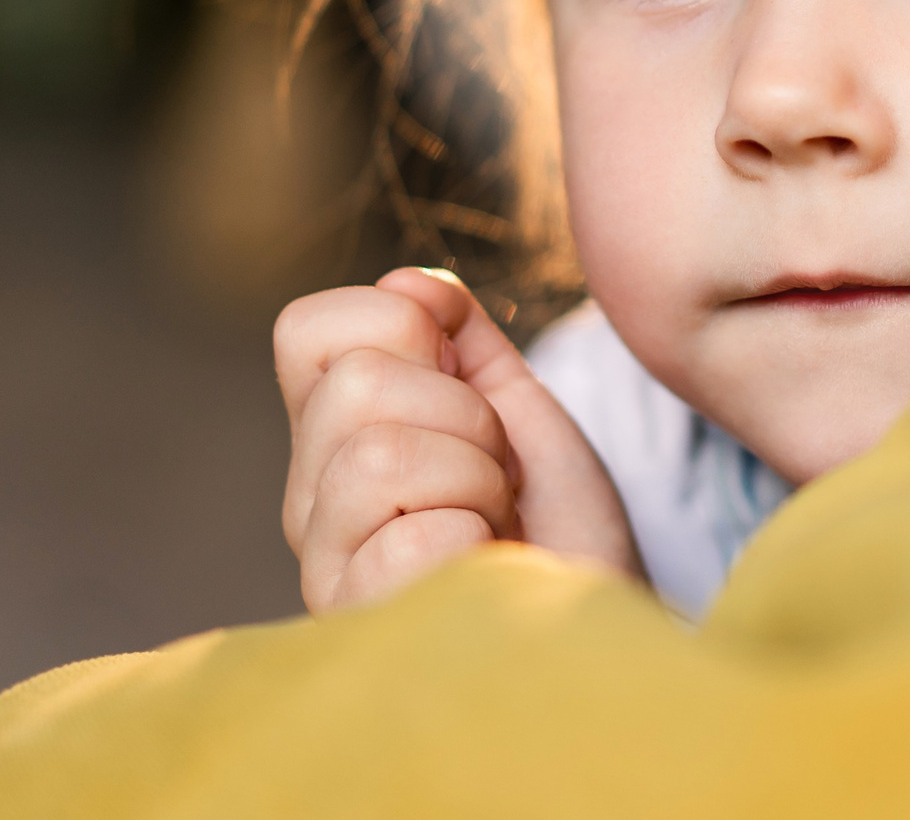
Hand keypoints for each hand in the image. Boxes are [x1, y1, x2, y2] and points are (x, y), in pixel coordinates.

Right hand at [276, 268, 641, 612]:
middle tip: (496, 471)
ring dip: (475, 479)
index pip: (307, 330)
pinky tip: (480, 571)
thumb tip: (407, 282)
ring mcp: (326, 564)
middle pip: (356, 384)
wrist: (602, 628)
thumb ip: (466, 339)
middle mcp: (312, 498)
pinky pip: (411, 540)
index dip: (398, 322)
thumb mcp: (522, 411)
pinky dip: (475, 544)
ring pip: (377, 456)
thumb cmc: (562, 531)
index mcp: (338, 436)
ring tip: (493, 520)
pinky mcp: (358, 623)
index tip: (463, 371)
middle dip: (466, 414)